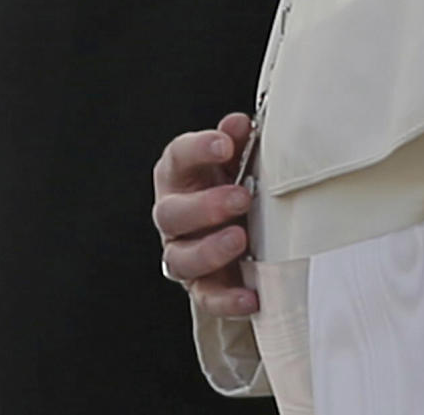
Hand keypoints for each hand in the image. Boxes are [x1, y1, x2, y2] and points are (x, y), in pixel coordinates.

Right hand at [153, 111, 258, 317]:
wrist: (241, 226)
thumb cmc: (235, 183)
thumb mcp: (238, 159)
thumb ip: (237, 141)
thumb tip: (238, 124)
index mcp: (179, 176)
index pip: (177, 157)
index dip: (198, 149)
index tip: (225, 144)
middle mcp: (173, 215)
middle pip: (172, 213)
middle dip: (206, 206)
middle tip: (241, 197)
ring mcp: (182, 252)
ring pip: (180, 258)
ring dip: (210, 250)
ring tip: (241, 238)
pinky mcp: (201, 286)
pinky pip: (206, 297)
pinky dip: (227, 299)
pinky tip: (251, 295)